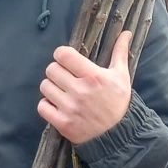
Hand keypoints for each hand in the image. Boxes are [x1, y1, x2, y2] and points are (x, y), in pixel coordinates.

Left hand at [38, 30, 132, 144]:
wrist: (117, 135)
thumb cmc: (118, 103)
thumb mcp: (122, 77)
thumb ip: (119, 53)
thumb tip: (125, 32)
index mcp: (93, 76)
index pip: (63, 55)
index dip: (61, 55)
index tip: (66, 60)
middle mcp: (80, 91)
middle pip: (51, 69)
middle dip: (56, 71)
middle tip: (64, 77)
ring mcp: (70, 108)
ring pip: (45, 87)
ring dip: (50, 87)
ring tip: (61, 91)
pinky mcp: (62, 123)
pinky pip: (42, 107)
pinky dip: (46, 105)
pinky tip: (56, 104)